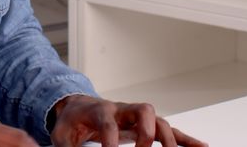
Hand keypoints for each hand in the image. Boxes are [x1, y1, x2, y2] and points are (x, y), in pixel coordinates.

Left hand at [49, 95, 206, 146]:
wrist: (79, 106)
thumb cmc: (72, 120)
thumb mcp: (61, 134)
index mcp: (100, 110)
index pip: (108, 123)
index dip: (110, 140)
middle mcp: (122, 110)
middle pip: (142, 110)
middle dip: (147, 131)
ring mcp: (136, 117)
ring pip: (160, 121)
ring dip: (169, 139)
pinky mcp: (146, 126)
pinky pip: (169, 131)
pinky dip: (185, 139)